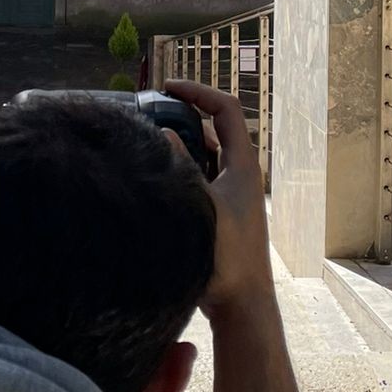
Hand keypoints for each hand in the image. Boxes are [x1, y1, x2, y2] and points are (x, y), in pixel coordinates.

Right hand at [164, 80, 275, 320]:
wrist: (242, 303)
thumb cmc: (227, 256)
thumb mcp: (200, 206)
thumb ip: (181, 169)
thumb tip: (164, 135)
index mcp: (244, 165)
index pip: (225, 110)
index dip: (198, 92)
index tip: (168, 87)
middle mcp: (241, 174)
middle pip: (213, 129)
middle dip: (183, 116)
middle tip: (151, 113)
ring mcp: (232, 194)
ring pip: (204, 155)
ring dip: (179, 145)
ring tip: (147, 142)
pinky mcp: (221, 213)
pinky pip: (199, 178)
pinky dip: (179, 169)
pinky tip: (156, 177)